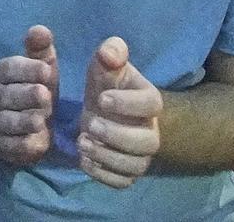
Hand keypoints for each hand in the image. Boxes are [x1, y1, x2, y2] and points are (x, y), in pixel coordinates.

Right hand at [0, 26, 59, 166]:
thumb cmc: (27, 87)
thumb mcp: (34, 67)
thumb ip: (39, 49)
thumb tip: (40, 29)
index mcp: (1, 75)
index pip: (8, 69)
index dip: (26, 69)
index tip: (46, 69)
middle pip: (7, 96)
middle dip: (26, 95)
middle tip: (44, 95)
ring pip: (7, 123)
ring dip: (23, 121)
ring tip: (40, 119)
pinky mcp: (4, 147)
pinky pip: (10, 148)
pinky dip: (21, 147)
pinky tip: (36, 143)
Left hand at [77, 37, 162, 188]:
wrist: (103, 111)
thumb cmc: (106, 85)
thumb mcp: (105, 66)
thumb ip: (109, 55)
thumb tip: (109, 51)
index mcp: (149, 100)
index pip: (151, 103)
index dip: (128, 103)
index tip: (102, 99)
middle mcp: (151, 130)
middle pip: (147, 142)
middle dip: (117, 135)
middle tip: (90, 124)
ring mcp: (140, 154)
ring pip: (135, 166)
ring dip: (107, 157)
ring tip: (82, 142)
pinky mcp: (127, 172)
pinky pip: (122, 182)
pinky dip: (103, 175)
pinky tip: (84, 160)